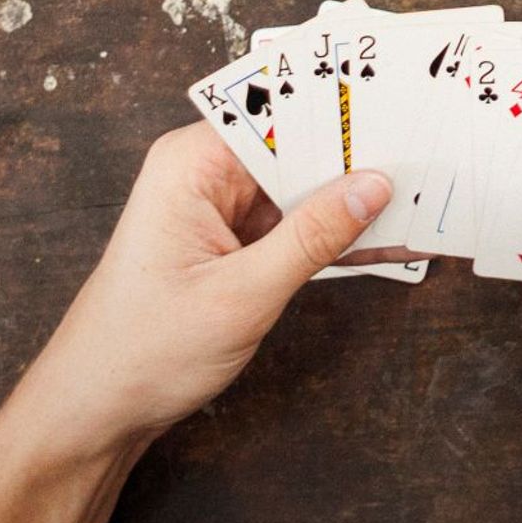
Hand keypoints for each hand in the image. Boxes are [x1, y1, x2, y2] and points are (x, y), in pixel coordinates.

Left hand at [0, 130, 390, 522]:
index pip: (279, 113)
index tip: (402, 113)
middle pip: (295, 146)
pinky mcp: (228, 242)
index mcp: (191, 163)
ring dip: (349, 200)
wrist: (94, 411)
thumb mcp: (242, 294)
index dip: (340, 111)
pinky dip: (330, 234)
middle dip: (354, 157)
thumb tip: (373, 185)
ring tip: (418, 199)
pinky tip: (380, 240)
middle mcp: (202, 174)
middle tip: (426, 160)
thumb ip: (312, 237)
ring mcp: (216, 208)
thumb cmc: (143, 351)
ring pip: (299, 186)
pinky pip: (291, 222)